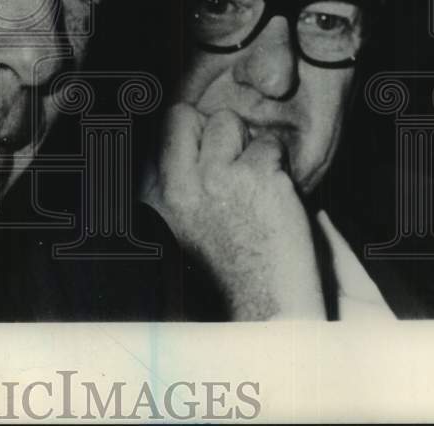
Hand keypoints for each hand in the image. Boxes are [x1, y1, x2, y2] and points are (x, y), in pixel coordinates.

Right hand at [141, 103, 324, 319]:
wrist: (268, 318)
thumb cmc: (229, 277)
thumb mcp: (180, 231)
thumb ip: (173, 190)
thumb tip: (175, 146)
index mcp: (154, 200)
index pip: (157, 136)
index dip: (184, 136)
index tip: (201, 149)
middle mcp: (178, 186)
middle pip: (183, 117)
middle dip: (208, 130)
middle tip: (230, 162)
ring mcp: (216, 180)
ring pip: (228, 124)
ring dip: (246, 146)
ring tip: (256, 184)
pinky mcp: (259, 180)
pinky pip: (269, 146)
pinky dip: (279, 165)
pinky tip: (278, 198)